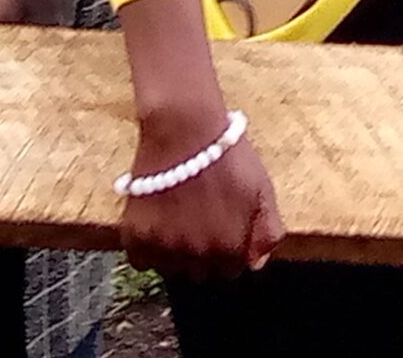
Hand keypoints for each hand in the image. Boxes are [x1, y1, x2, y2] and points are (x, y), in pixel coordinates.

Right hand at [121, 109, 282, 280]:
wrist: (184, 130)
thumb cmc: (227, 157)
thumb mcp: (262, 190)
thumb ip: (267, 231)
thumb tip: (256, 263)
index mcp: (229, 248)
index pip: (231, 270)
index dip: (229, 250)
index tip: (225, 230)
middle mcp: (196, 256)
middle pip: (200, 273)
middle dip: (204, 254)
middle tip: (201, 223)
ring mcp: (164, 249)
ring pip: (171, 269)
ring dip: (176, 253)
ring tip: (180, 220)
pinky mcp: (135, 237)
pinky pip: (141, 260)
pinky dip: (148, 248)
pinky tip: (159, 224)